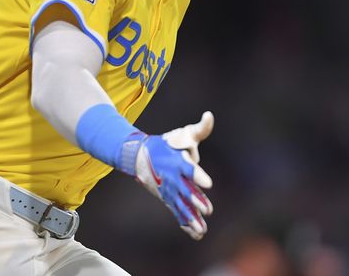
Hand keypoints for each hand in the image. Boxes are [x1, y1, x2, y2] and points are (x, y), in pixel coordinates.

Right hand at [121, 112, 214, 239]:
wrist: (140, 157)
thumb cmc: (167, 144)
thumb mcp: (183, 134)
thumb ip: (200, 128)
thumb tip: (209, 115)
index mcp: (178, 161)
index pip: (189, 169)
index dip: (198, 176)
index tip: (208, 183)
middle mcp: (173, 178)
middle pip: (186, 191)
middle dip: (196, 200)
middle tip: (208, 209)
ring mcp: (169, 191)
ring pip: (181, 206)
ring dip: (192, 217)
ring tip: (202, 228)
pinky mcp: (168, 199)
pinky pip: (178, 213)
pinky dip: (186, 223)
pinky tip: (197, 234)